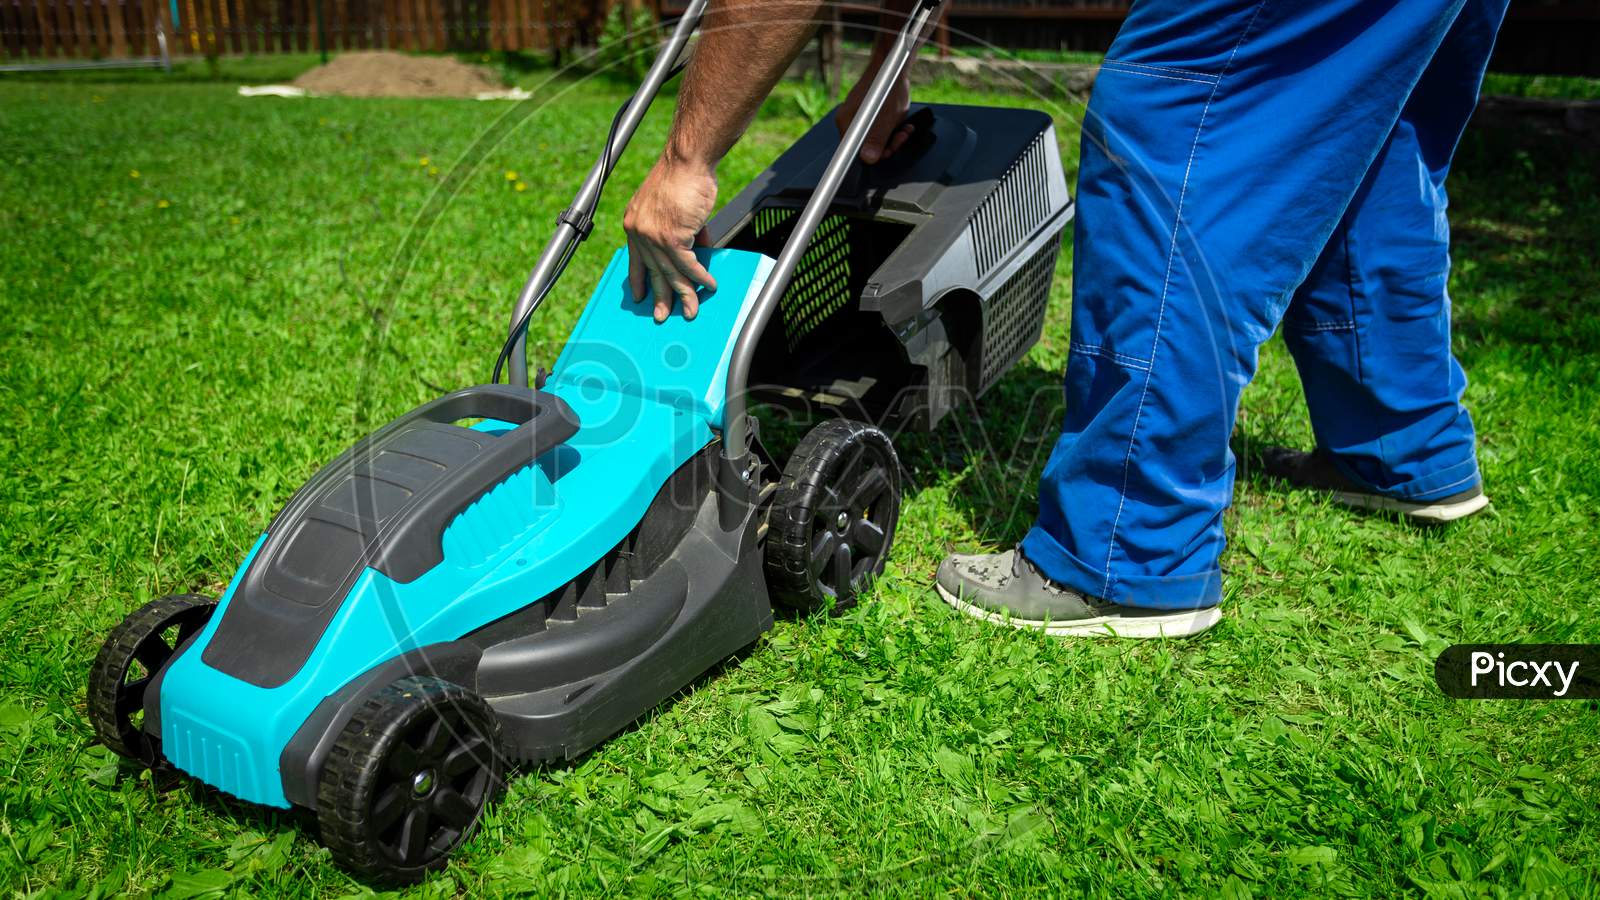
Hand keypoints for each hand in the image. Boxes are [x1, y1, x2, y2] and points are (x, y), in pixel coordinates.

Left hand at [622, 156, 718, 322]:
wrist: (687, 161)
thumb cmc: (683, 178)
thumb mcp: (675, 208)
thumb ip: (683, 232)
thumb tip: (698, 252)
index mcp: (634, 223)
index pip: (634, 258)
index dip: (638, 279)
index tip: (639, 296)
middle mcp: (639, 231)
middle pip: (652, 272)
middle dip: (661, 296)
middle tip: (663, 315)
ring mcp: (653, 236)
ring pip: (670, 274)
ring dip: (684, 295)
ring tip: (692, 310)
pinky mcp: (671, 237)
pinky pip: (687, 266)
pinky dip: (699, 278)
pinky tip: (708, 286)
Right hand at [834, 50, 913, 163]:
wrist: (893, 65)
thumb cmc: (888, 86)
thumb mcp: (887, 117)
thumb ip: (877, 139)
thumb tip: (868, 159)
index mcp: (847, 123)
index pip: (854, 152)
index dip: (873, 156)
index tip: (888, 151)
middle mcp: (848, 121)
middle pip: (865, 146)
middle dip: (887, 145)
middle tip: (901, 137)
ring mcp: (856, 116)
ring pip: (873, 138)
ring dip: (891, 137)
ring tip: (904, 129)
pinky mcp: (865, 113)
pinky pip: (876, 129)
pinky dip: (889, 129)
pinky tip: (900, 124)